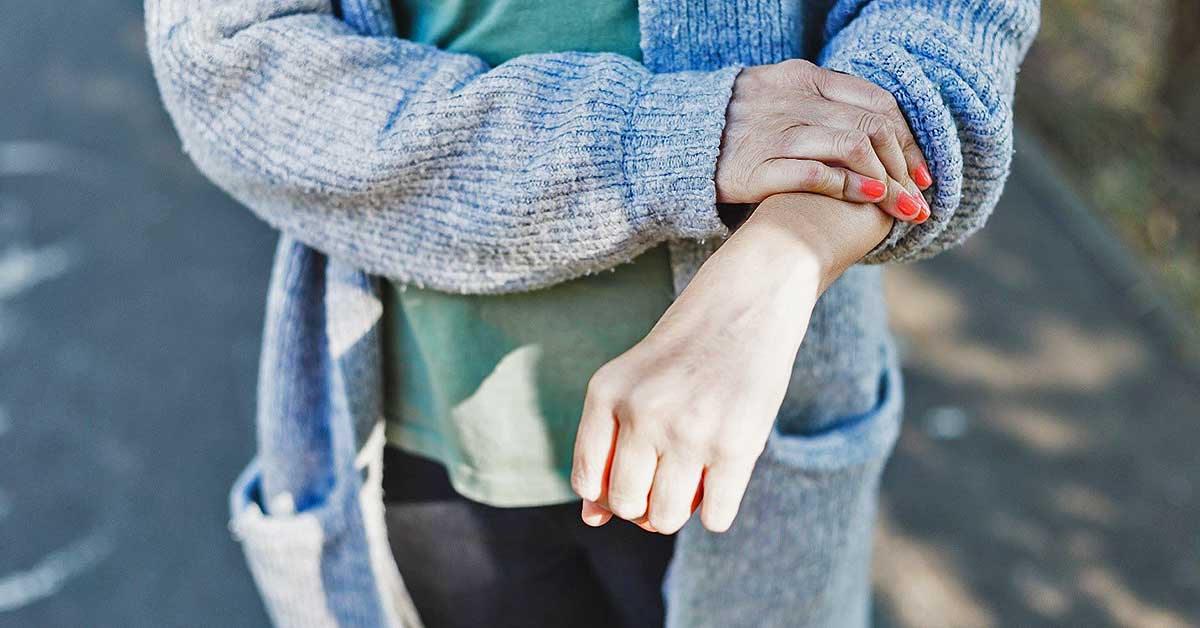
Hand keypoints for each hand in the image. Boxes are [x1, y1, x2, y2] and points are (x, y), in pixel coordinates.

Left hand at [570, 193, 892, 533]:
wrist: (748, 301)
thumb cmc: (684, 351)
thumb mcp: (631, 384)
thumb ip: (606, 446)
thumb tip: (592, 520)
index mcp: (605, 394)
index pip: (588, 483)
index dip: (610, 493)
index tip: (637, 471)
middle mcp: (642, 413)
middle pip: (627, 505)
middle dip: (645, 505)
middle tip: (669, 474)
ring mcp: (690, 431)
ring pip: (666, 519)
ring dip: (679, 509)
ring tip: (694, 477)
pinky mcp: (737, 445)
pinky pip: (715, 517)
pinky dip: (717, 509)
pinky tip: (723, 475)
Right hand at [715, 59, 932, 223]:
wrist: (673, 146)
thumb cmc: (733, 132)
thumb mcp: (777, 101)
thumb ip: (818, 109)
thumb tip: (872, 134)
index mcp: (801, 79)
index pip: (875, 102)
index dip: (907, 138)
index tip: (922, 171)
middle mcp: (792, 100)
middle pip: (870, 127)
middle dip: (903, 166)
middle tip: (918, 197)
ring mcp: (773, 132)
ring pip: (850, 146)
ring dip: (885, 180)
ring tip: (902, 207)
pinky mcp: (754, 166)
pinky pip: (814, 172)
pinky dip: (848, 186)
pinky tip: (869, 200)